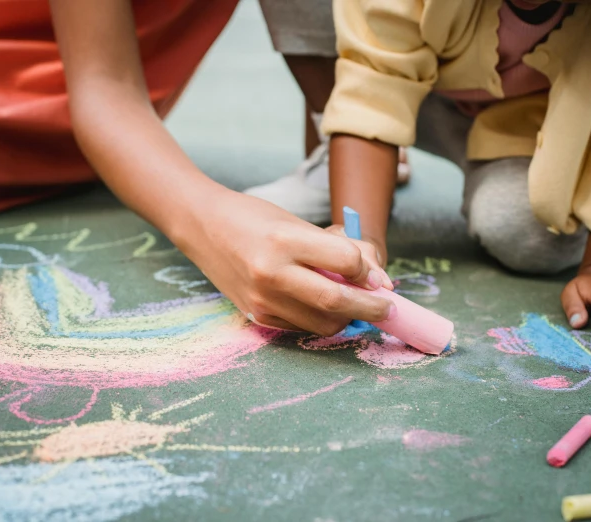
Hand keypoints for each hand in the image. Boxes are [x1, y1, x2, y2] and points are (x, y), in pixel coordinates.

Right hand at [175, 188, 394, 335]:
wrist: (202, 227)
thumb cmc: (254, 218)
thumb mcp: (297, 223)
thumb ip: (335, 250)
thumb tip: (377, 280)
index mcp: (284, 240)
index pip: (346, 261)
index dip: (369, 271)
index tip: (378, 278)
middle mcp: (271, 273)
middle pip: (337, 301)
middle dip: (372, 308)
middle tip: (388, 308)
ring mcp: (262, 299)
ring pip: (323, 323)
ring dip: (347, 317)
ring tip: (353, 304)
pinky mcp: (257, 315)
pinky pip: (303, 326)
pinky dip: (321, 319)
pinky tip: (322, 306)